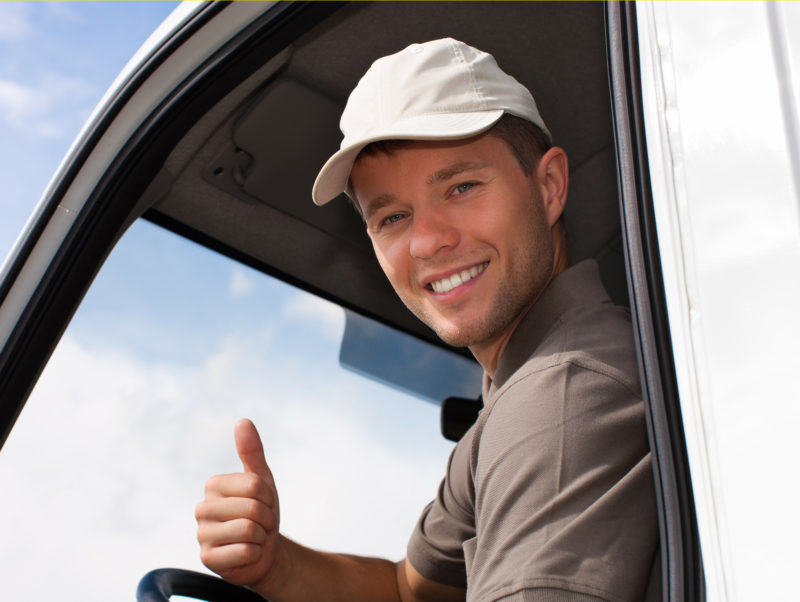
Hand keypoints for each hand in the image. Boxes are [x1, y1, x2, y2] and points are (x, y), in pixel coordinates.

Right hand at [195, 419, 280, 588]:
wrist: (264, 552)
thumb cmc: (261, 513)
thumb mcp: (261, 480)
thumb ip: (252, 451)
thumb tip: (243, 421)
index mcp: (213, 485)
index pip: (254, 485)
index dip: (268, 497)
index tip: (263, 504)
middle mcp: (202, 508)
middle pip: (252, 508)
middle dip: (266, 518)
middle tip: (259, 524)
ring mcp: (202, 535)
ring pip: (248, 530)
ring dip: (261, 536)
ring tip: (253, 537)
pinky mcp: (208, 559)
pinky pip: (244, 552)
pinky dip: (255, 553)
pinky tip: (247, 554)